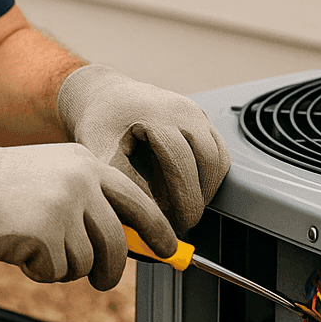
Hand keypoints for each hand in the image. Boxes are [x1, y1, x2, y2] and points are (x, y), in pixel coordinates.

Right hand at [0, 142, 177, 290]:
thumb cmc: (6, 187)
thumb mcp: (56, 177)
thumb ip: (92, 201)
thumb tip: (130, 243)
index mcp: (88, 165)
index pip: (138, 201)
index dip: (157, 230)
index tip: (167, 249)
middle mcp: (81, 182)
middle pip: (117, 242)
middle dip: (111, 269)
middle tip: (102, 279)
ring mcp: (64, 208)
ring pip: (86, 261)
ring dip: (65, 266)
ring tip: (38, 246)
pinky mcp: (45, 234)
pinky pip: (58, 271)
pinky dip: (41, 271)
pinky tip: (22, 249)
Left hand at [57, 64, 229, 234]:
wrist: (107, 97)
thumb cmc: (101, 124)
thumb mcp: (101, 154)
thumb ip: (124, 184)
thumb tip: (150, 218)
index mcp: (157, 115)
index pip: (182, 163)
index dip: (182, 199)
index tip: (175, 224)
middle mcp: (183, 110)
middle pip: (208, 162)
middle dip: (197, 198)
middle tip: (182, 224)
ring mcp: (196, 114)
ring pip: (219, 160)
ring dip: (207, 189)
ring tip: (183, 208)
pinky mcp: (203, 121)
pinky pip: (218, 154)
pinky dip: (208, 177)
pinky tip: (186, 191)